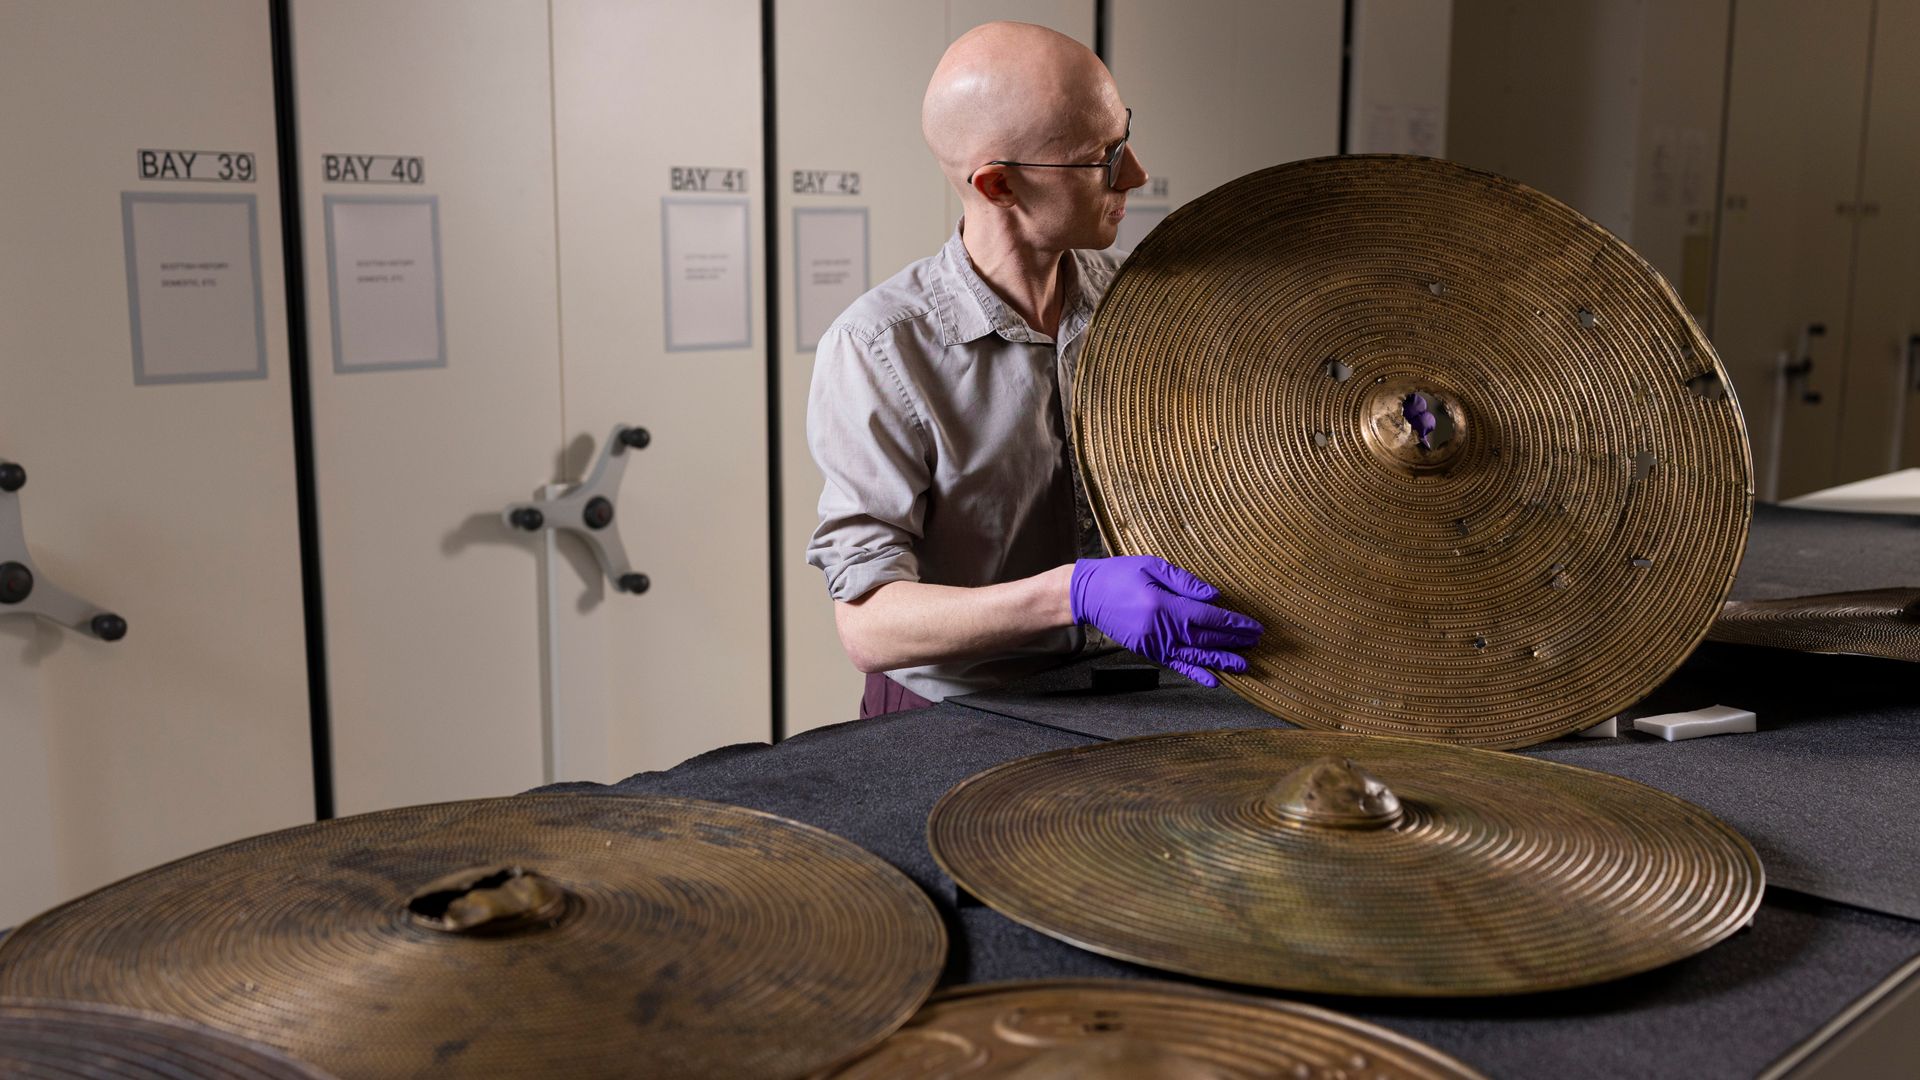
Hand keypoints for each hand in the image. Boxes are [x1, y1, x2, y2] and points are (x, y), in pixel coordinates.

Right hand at [1069, 556, 1262, 686]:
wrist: (1087, 594)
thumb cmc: (1120, 574)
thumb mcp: (1153, 566)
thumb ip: (1185, 582)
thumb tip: (1215, 597)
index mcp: (1164, 605)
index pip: (1208, 618)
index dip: (1233, 623)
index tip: (1253, 626)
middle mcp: (1161, 629)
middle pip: (1205, 638)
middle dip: (1233, 641)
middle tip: (1257, 642)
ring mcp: (1154, 644)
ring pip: (1194, 655)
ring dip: (1220, 660)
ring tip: (1244, 665)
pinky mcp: (1148, 651)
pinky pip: (1176, 664)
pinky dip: (1195, 673)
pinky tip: (1213, 680)